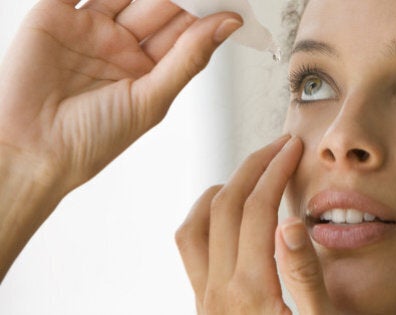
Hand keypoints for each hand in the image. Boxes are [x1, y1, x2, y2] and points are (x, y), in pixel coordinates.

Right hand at [0, 0, 240, 280]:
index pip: (184, 30)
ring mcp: (90, 28)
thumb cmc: (91, 140)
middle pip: (159, 6)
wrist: (32, 150)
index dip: (206, 12)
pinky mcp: (54, 16)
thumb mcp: (152, 98)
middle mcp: (122, 45)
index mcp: (149, 69)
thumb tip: (229, 23)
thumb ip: (189, 57)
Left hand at [175, 136, 338, 313]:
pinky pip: (189, 247)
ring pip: (195, 224)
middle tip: (278, 147)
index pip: (258, 211)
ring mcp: (204, 297)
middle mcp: (219, 290)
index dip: (276, 171)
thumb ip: (304, 277)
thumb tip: (290, 224)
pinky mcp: (202, 302)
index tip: (292, 149)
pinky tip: (229, 214)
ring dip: (223, 189)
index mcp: (252, 292)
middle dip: (253, 167)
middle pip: (224, 207)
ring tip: (252, 174)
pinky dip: (205, 216)